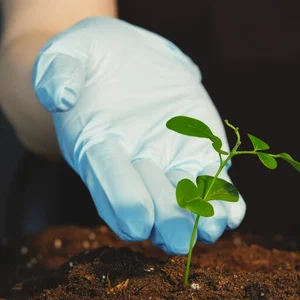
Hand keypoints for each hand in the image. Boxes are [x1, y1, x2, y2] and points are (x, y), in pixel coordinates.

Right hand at [32, 17, 245, 253]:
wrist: (131, 56)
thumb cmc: (93, 57)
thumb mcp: (68, 54)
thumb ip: (59, 73)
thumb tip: (61, 95)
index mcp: (97, 145)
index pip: (108, 178)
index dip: (123, 201)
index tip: (138, 224)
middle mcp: (135, 163)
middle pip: (151, 199)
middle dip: (167, 220)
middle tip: (180, 239)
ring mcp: (170, 160)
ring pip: (185, 198)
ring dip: (200, 217)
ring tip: (213, 229)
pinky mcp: (200, 151)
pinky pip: (214, 180)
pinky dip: (225, 198)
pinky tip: (234, 214)